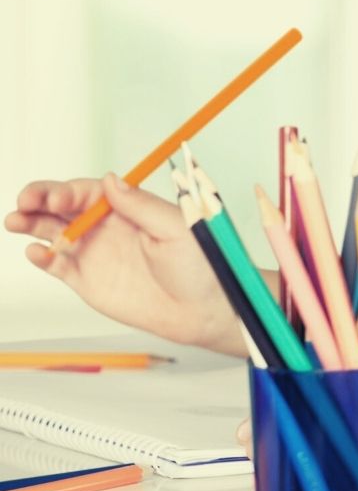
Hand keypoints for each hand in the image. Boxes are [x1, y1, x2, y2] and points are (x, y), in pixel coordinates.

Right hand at [4, 174, 245, 353]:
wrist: (205, 311)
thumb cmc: (202, 266)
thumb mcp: (177, 229)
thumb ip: (141, 206)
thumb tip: (111, 179)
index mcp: (129, 209)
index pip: (88, 192)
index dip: (67, 190)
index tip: (55, 197)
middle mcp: (107, 227)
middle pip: (64, 207)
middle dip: (40, 200)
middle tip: (25, 202)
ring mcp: (96, 253)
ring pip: (54, 232)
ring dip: (32, 224)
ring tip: (15, 221)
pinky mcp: (89, 281)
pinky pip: (59, 265)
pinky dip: (43, 257)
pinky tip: (37, 252)